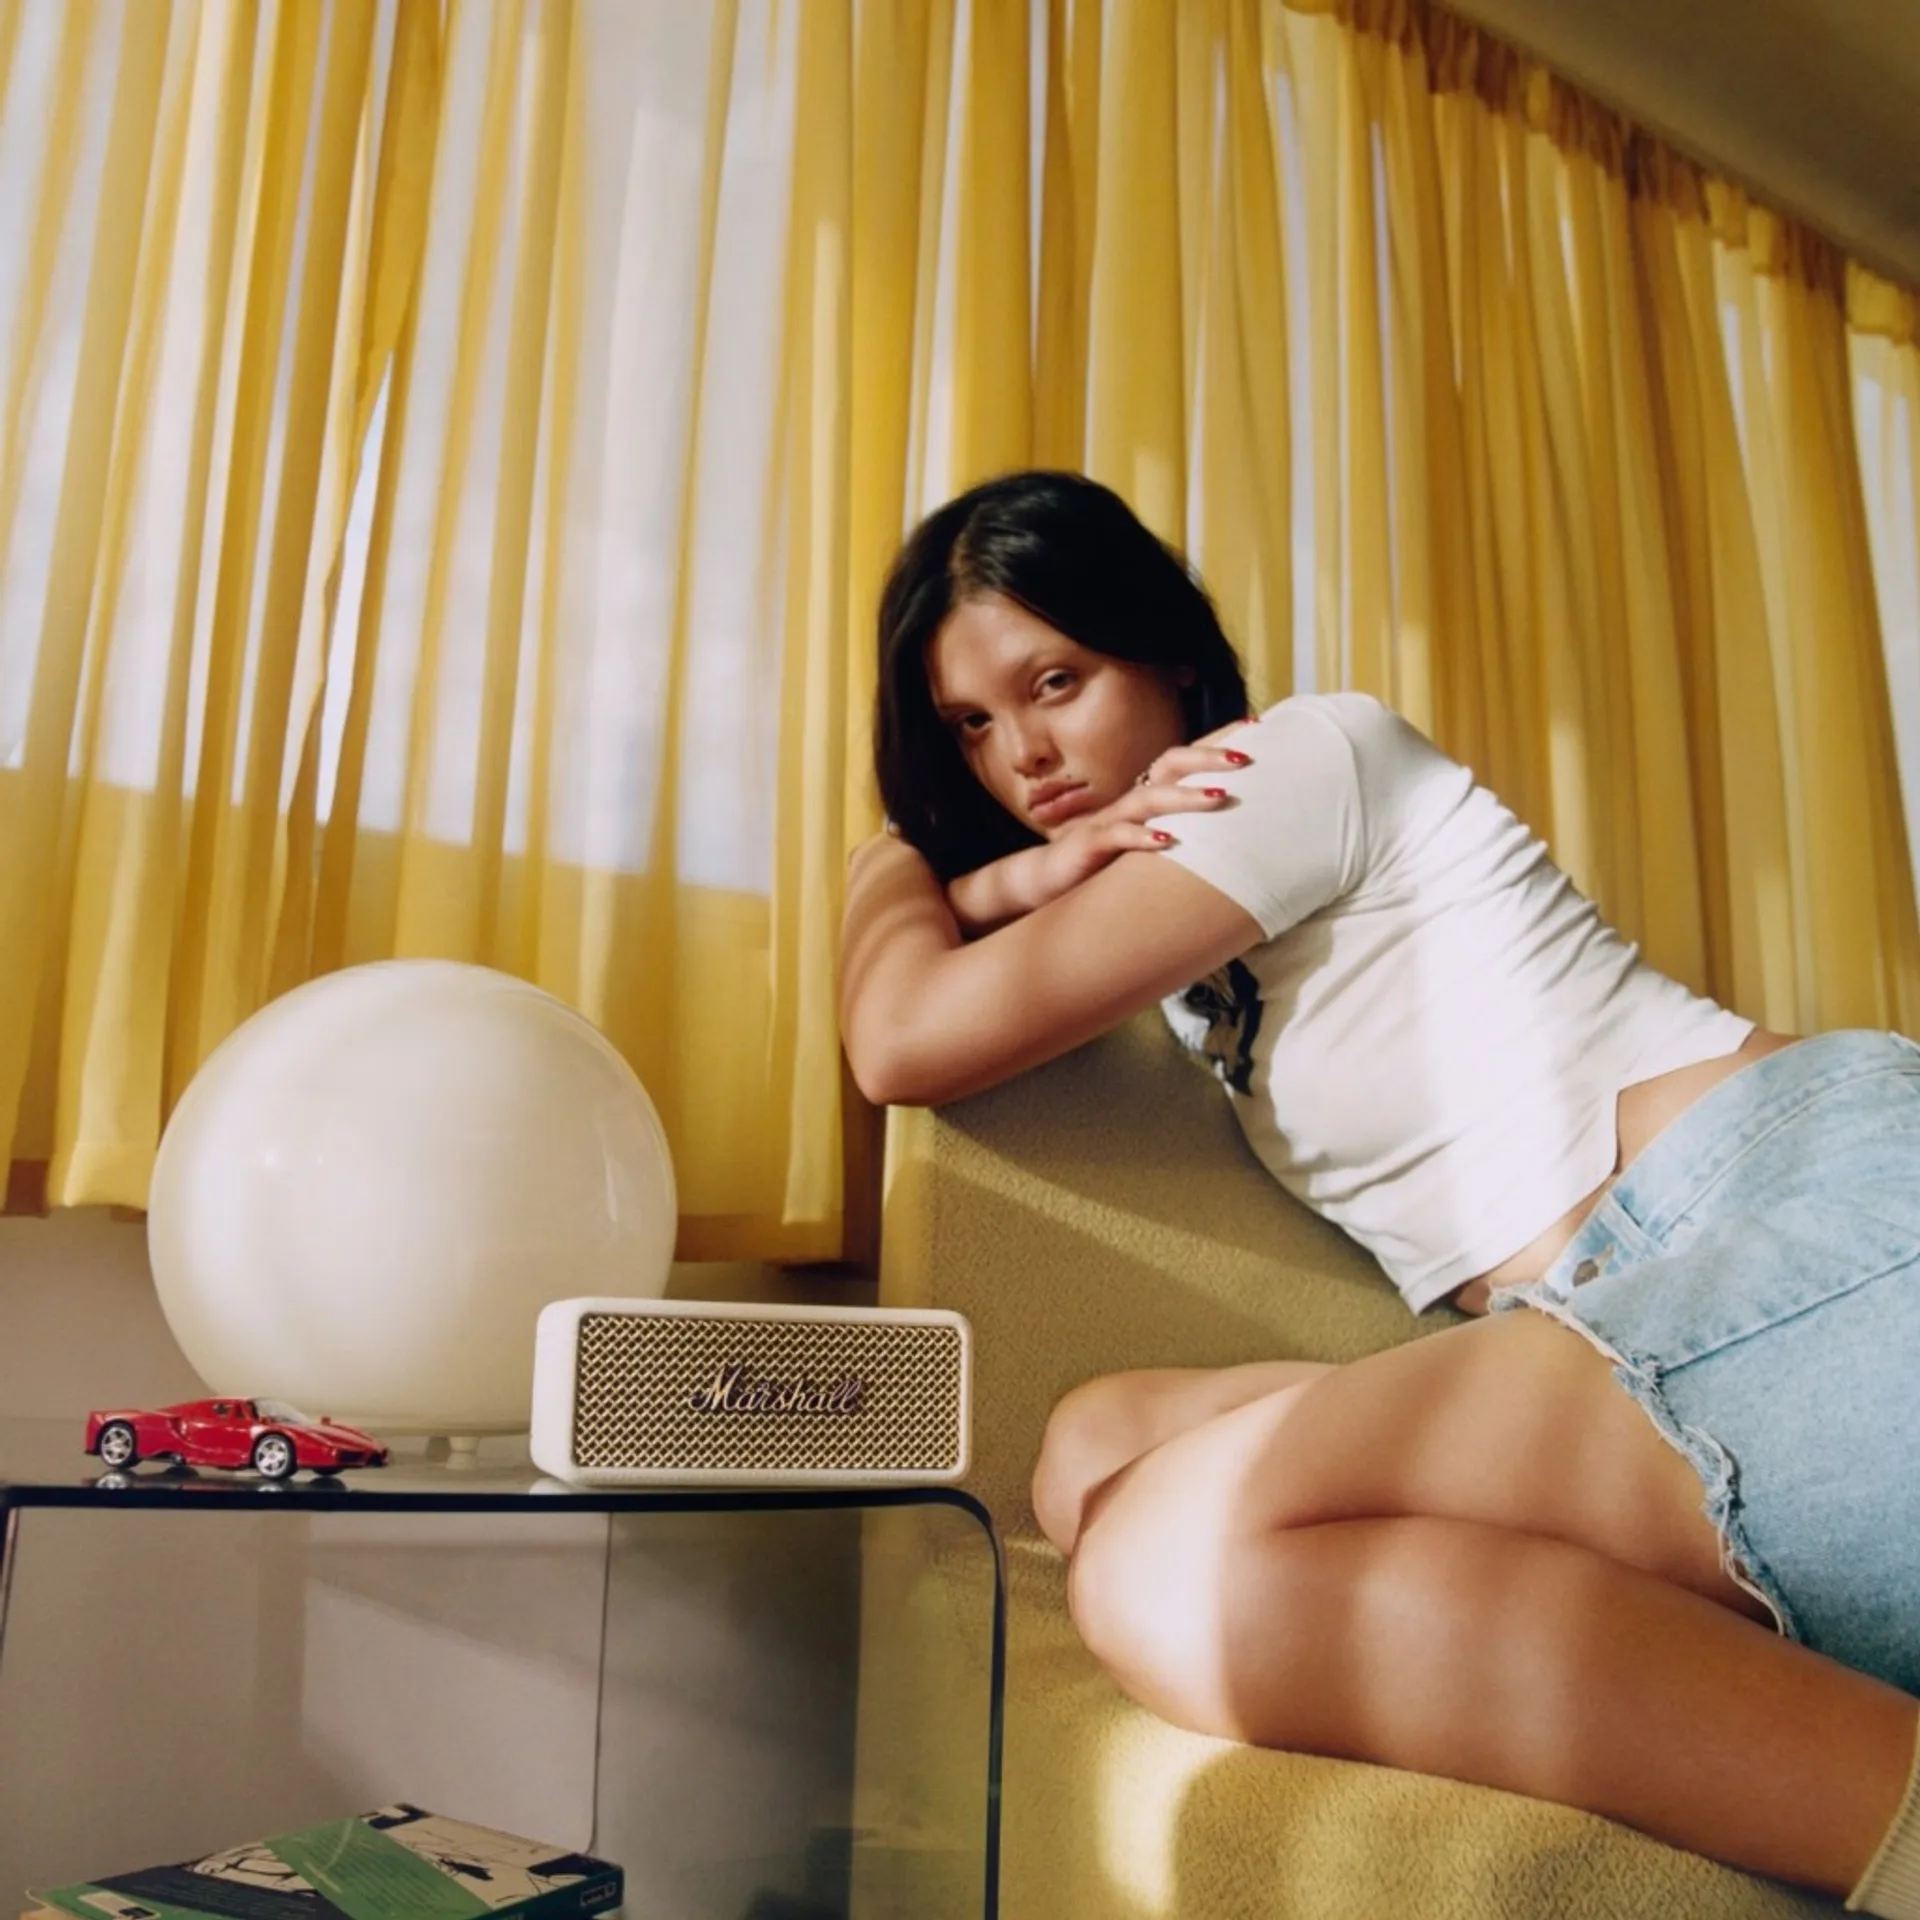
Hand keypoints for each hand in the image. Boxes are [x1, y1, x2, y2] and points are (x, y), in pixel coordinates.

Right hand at [946, 738, 1252, 933]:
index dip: (1216, 740)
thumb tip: (1232, 823)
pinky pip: (1117, 836)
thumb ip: (1182, 828)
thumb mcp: (1149, 841)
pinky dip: (1142, 837)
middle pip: (1170, 764)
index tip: (1255, 725)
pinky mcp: (1090, 845)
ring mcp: (1109, 820)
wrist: (1047, 881)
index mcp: (1146, 795)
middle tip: (1246, 757)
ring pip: (1150, 798)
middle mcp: (1130, 799)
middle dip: (1208, 757)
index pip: (1185, 758)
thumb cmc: (1106, 862)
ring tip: (1220, 797)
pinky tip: (1167, 841)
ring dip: (1186, 796)